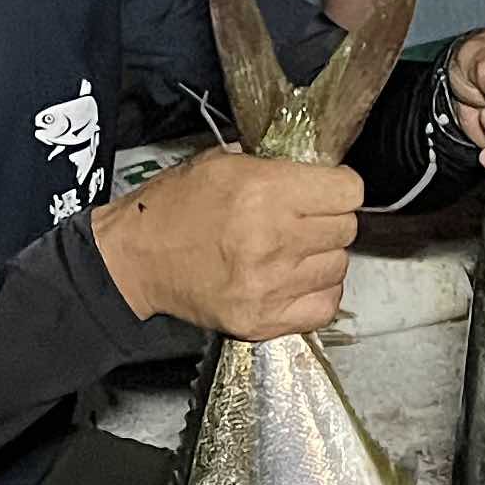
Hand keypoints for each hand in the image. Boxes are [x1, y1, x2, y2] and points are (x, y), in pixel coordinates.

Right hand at [90, 145, 361, 340]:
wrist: (135, 261)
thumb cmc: (175, 207)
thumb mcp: (222, 163)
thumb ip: (276, 165)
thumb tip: (318, 169)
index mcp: (265, 192)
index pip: (349, 191)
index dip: (339, 186)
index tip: (326, 189)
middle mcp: (273, 240)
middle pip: (346, 228)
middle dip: (329, 219)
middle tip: (303, 219)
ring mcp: (270, 286)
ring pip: (339, 267)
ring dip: (322, 257)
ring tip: (293, 251)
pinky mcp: (263, 321)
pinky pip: (324, 305)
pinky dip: (316, 292)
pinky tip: (294, 280)